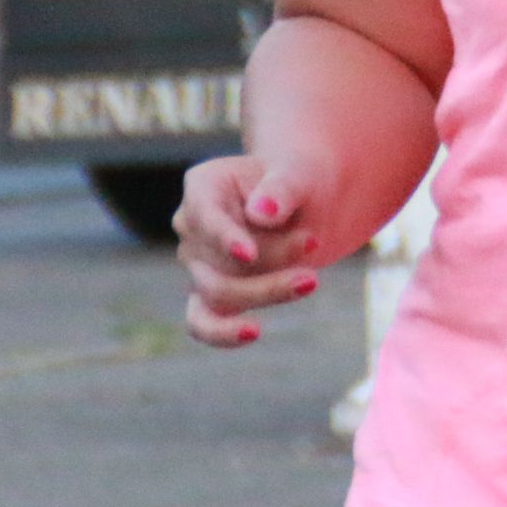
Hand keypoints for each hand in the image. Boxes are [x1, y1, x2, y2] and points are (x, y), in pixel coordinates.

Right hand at [173, 154, 327, 345]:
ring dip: (268, 289)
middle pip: (217, 259)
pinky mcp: (212, 294)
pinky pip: (201, 322)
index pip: (204, 216)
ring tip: (312, 279)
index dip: (224, 238)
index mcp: (204, 186)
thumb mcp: (300, 173)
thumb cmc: (301, 180)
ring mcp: (198, 263)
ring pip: (219, 292)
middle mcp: (192, 227)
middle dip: (269, 260)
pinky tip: (253, 331)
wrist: (310, 203)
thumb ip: (282, 188)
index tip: (249, 256)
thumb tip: (261, 213)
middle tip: (315, 244)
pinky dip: (221, 333)